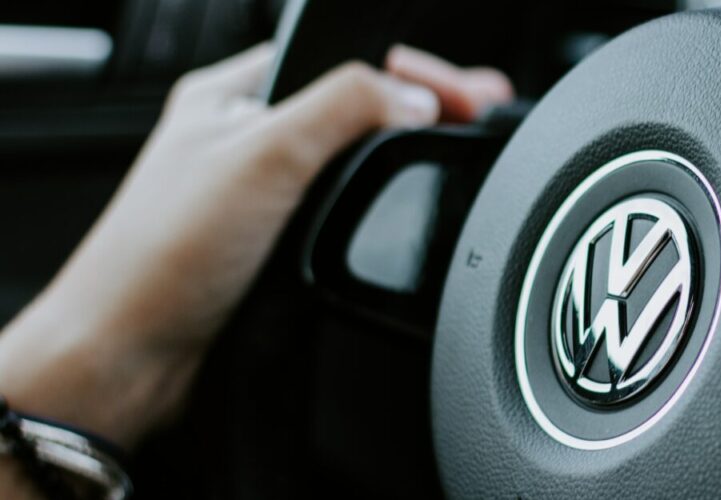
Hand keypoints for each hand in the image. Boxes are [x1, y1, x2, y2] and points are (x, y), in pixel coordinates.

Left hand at [0, 44, 512, 449]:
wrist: (130, 358)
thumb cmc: (160, 256)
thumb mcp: (266, 153)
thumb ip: (348, 107)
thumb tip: (416, 94)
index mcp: (234, 93)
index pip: (344, 57)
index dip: (409, 69)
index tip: (464, 92)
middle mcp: (245, 139)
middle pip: (354, 108)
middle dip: (417, 110)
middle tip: (475, 117)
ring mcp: (259, 196)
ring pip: (349, 165)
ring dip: (396, 163)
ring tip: (448, 153)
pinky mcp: (271, 248)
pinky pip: (340, 214)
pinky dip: (374, 211)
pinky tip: (395, 215)